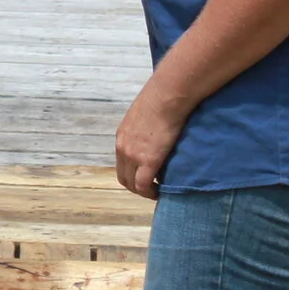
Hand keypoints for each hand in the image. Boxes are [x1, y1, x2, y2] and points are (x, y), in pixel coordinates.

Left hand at [113, 83, 187, 201]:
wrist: (166, 96)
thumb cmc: (160, 99)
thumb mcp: (145, 114)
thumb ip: (144, 127)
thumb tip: (155, 131)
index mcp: (122, 136)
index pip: (121, 163)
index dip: (132, 173)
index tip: (145, 177)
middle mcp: (123, 148)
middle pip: (124, 177)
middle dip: (136, 186)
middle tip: (151, 189)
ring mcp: (133, 156)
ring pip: (132, 184)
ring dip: (143, 191)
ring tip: (156, 192)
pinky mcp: (148, 161)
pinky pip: (144, 185)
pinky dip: (150, 192)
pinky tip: (159, 192)